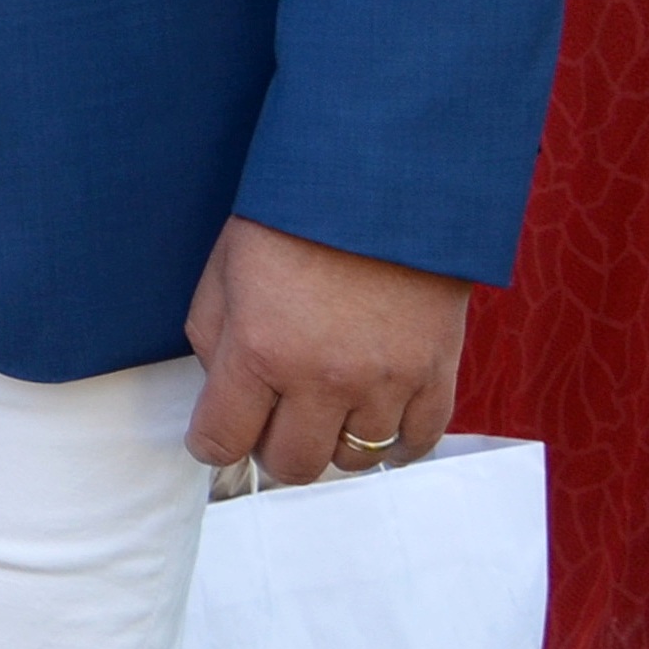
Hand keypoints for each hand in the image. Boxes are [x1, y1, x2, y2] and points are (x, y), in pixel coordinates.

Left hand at [181, 214, 468, 483]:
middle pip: (291, 464)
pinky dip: (393, 443)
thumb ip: (213, 342)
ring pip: (352, 461)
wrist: (380, 184)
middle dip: (272, 448)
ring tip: (326, 406)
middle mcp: (322, 379)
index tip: (216, 435)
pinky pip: (416, 445)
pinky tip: (374, 417)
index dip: (212, 443)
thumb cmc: (292, 221)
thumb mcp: (224, 272)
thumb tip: (222, 398)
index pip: (221, 442)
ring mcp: (385, 383)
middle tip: (273, 420)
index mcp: (259, 350)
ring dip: (332, 441)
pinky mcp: (435, 376)